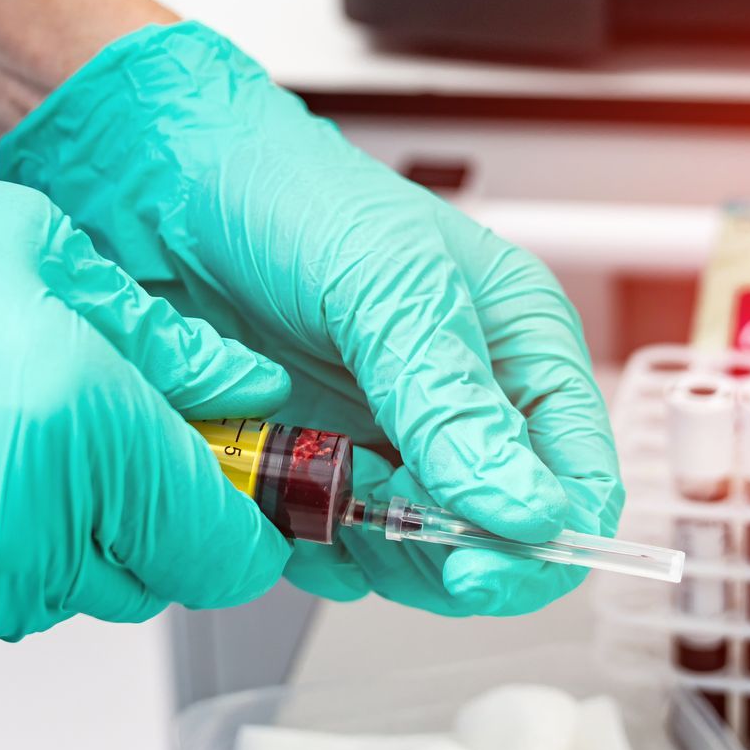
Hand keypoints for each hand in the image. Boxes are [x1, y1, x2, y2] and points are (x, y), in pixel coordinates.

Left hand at [0, 24, 623, 616]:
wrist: (168, 190)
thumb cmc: (294, 196)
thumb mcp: (391, 285)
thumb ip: (454, 400)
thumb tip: (527, 505)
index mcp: (522, 347)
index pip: (580, 474)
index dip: (549, 536)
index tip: (481, 559)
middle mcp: (468, 402)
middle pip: (506, 535)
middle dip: (452, 549)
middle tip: (389, 521)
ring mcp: (393, 439)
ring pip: (422, 557)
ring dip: (375, 546)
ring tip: (326, 478)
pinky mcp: (322, 465)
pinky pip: (337, 548)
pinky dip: (309, 541)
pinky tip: (283, 493)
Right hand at [0, 129, 290, 693]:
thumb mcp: (38, 254)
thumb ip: (164, 343)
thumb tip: (248, 393)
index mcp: (80, 424)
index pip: (220, 548)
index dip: (229, 524)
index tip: (216, 495)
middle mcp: (20, 529)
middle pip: (139, 578)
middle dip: (122, 515)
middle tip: (48, 426)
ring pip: (46, 598)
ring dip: (29, 540)